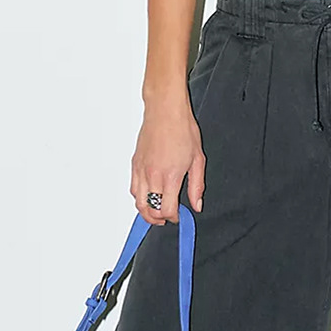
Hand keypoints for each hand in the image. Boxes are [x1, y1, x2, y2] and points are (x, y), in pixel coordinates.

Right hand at [131, 94, 203, 222]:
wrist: (165, 110)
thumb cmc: (182, 129)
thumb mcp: (198, 159)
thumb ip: (197, 186)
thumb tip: (196, 204)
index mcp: (170, 176)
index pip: (167, 210)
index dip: (174, 218)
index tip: (179, 216)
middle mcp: (153, 175)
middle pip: (150, 210)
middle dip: (159, 219)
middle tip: (168, 218)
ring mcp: (141, 170)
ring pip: (138, 202)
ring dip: (147, 211)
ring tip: (156, 212)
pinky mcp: (135, 164)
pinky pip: (133, 188)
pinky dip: (139, 198)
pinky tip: (148, 196)